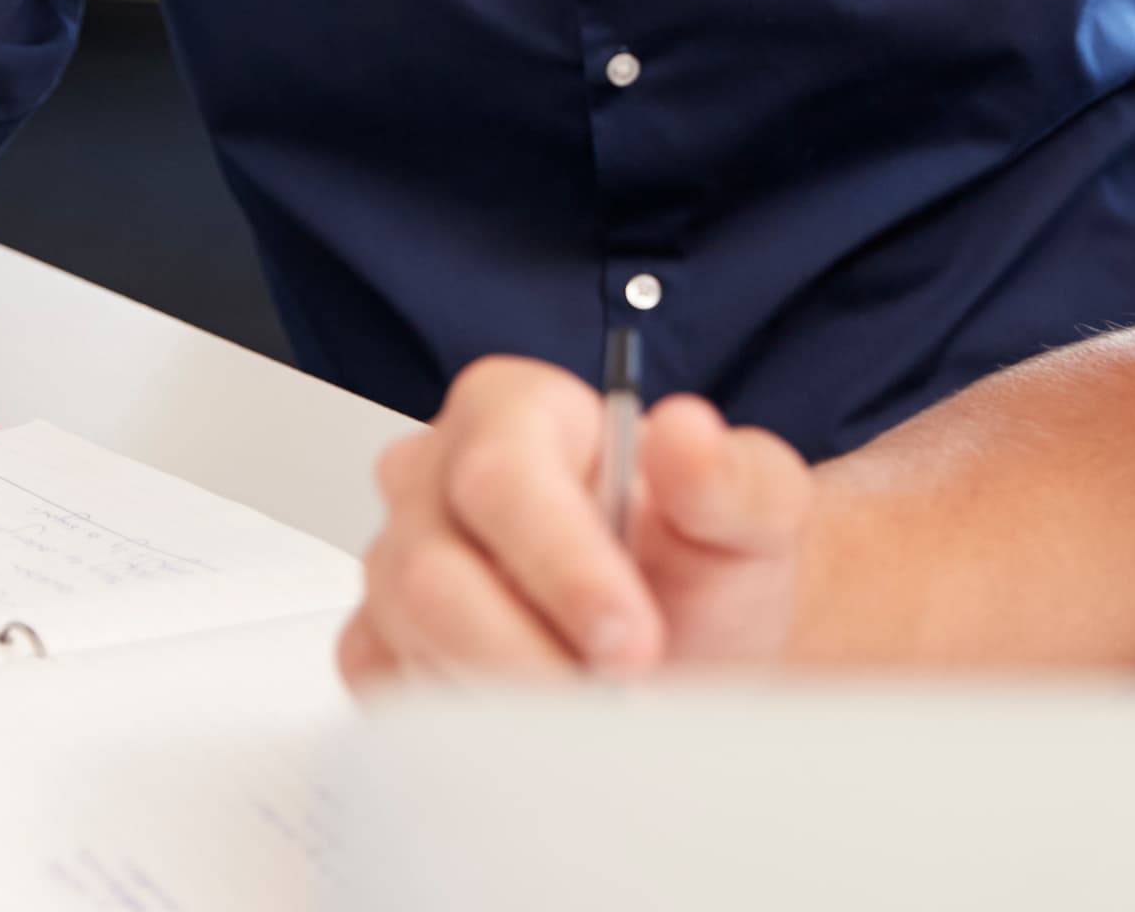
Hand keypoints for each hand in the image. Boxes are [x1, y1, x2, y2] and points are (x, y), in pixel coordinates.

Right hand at [338, 353, 811, 686]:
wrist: (688, 641)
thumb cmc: (701, 562)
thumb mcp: (754, 514)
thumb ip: (731, 476)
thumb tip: (687, 432)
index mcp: (513, 410)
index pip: (500, 475)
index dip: (561, 565)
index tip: (630, 638)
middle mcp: (434, 477)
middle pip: (434, 571)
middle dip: (532, 654)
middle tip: (621, 699)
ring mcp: (396, 562)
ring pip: (414, 641)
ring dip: (511, 695)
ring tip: (599, 711)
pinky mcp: (379, 644)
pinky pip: (397, 695)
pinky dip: (472, 725)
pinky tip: (540, 719)